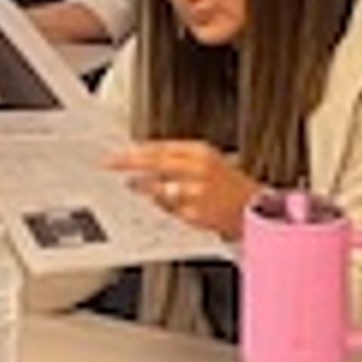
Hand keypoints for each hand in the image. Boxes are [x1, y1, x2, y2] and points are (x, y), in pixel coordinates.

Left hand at [109, 137, 252, 239]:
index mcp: (200, 152)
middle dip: (129, 163)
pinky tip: (163, 202)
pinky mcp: (193, 214)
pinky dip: (161, 205)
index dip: (136, 149)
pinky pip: (167, 209)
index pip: (161, 146)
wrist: (250, 208)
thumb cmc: (227, 184)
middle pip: (155, 163)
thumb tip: (143, 154)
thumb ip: (176, 157)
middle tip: (110, 163)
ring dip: (143, 187)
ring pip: (157, 189)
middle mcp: (197, 170)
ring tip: (134, 186)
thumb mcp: (206, 160)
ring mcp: (195, 193)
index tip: (118, 151)